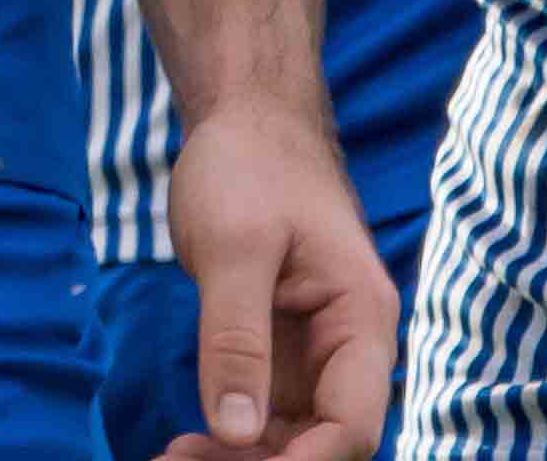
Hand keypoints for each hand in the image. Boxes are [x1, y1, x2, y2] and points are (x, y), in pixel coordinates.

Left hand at [153, 91, 398, 460]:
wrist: (245, 118)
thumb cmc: (250, 165)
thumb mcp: (234, 248)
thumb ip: (236, 341)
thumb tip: (236, 434)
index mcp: (362, 320)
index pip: (350, 424)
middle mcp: (349, 347)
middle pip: (322, 441)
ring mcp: (314, 354)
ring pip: (291, 438)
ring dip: (240, 459)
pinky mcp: (279, 351)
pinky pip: (265, 415)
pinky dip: (229, 437)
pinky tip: (184, 445)